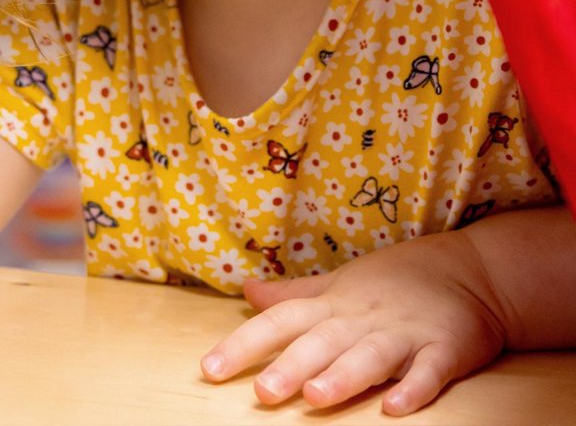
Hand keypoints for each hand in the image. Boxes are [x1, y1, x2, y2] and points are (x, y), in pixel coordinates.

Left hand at [201, 231, 505, 414]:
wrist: (469, 271)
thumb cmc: (394, 281)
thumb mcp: (339, 283)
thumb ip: (293, 295)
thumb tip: (248, 291)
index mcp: (334, 304)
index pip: (281, 321)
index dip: (245, 343)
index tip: (210, 367)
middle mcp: (362, 318)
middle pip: (320, 342)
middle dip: (289, 366)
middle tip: (260, 393)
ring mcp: (404, 334)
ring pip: (369, 356)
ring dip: (343, 376)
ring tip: (315, 397)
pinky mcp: (444, 349)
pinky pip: (428, 372)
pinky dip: (413, 389)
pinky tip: (395, 408)